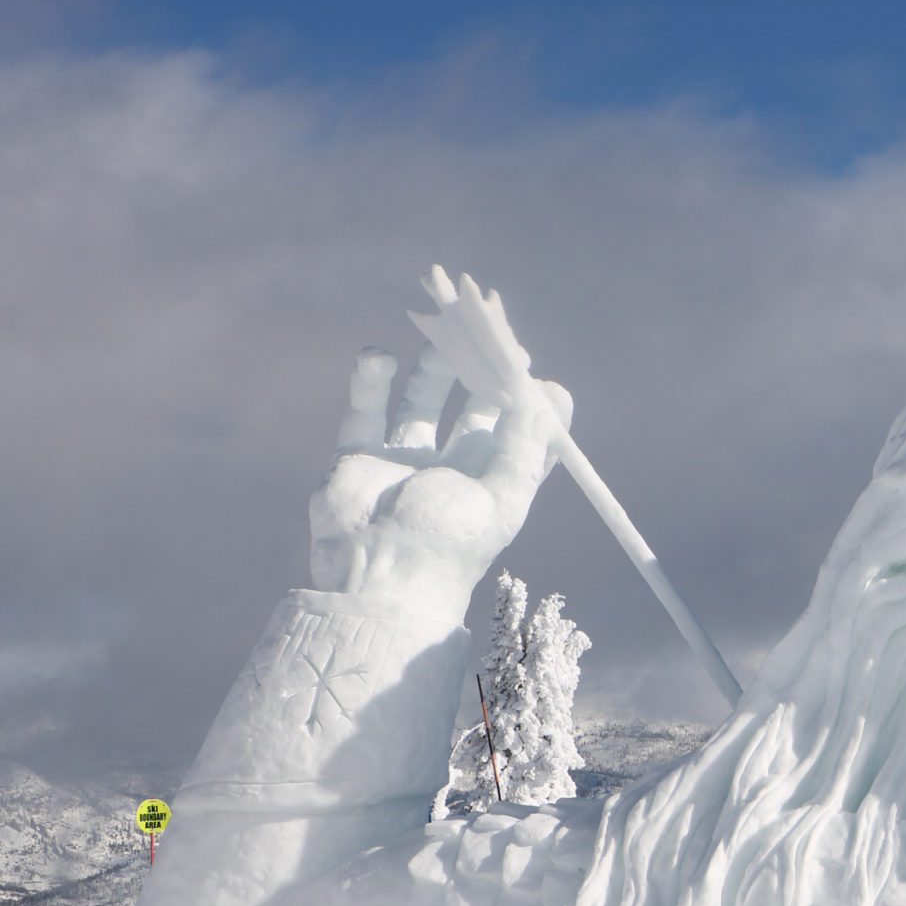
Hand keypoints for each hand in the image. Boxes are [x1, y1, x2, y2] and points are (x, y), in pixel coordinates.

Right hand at [308, 270, 572, 619]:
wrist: (378, 581)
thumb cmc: (450, 547)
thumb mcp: (502, 499)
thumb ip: (525, 447)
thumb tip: (545, 394)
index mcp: (495, 477)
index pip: (520, 427)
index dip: (527, 394)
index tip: (525, 362)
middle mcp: (454, 465)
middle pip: (473, 402)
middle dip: (481, 365)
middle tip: (484, 325)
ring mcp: (406, 459)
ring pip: (423, 398)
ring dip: (435, 363)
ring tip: (442, 330)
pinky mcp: (360, 456)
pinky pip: (365, 409)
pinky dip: (371, 379)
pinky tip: (380, 356)